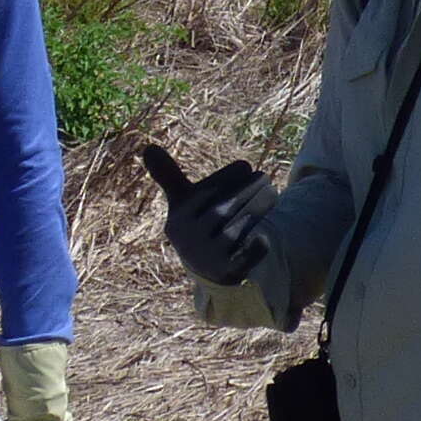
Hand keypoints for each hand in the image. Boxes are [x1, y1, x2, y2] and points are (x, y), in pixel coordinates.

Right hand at [139, 143, 275, 287]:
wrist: (209, 271)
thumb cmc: (198, 226)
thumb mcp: (184, 204)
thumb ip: (170, 177)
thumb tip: (147, 147)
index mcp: (177, 222)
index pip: (204, 195)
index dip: (227, 178)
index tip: (246, 166)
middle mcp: (188, 242)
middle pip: (221, 211)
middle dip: (246, 190)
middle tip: (264, 176)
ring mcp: (208, 260)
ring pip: (236, 230)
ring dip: (257, 208)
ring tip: (272, 192)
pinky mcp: (228, 274)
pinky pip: (243, 260)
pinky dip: (254, 250)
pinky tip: (264, 237)